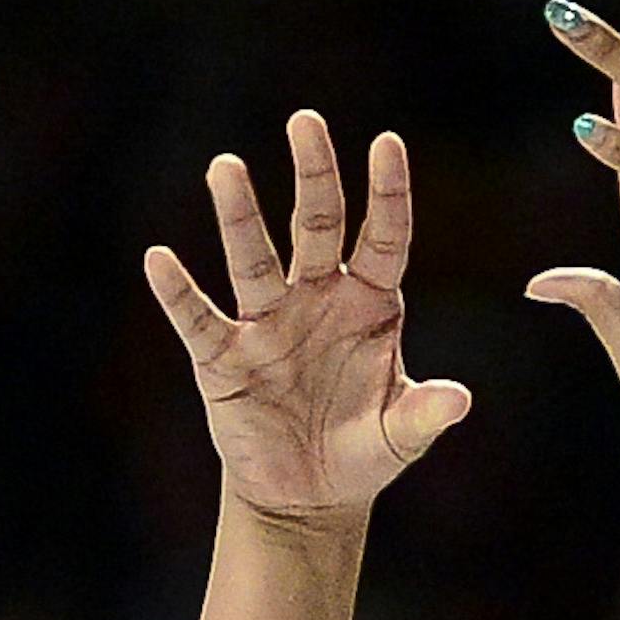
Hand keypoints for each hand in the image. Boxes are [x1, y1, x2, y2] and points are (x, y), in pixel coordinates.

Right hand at [145, 114, 468, 521]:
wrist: (308, 498)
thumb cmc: (362, 453)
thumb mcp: (401, 435)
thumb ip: (426, 413)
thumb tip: (459, 401)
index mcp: (370, 304)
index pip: (384, 236)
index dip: (388, 193)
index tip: (387, 143)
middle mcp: (318, 299)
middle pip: (316, 225)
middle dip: (312, 174)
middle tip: (305, 121)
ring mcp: (268, 324)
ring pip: (253, 258)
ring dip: (239, 214)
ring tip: (225, 166)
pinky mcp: (225, 359)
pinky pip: (200, 319)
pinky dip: (179, 292)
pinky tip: (160, 259)